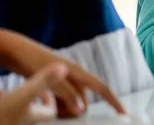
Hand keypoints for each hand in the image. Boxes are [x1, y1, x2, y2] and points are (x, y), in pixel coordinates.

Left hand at [0, 30, 124, 117]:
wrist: (17, 51)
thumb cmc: (33, 61)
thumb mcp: (50, 79)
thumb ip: (67, 94)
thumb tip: (81, 109)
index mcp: (78, 72)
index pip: (102, 88)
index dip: (114, 100)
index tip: (123, 113)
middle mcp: (75, 74)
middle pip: (84, 98)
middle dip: (76, 110)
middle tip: (57, 115)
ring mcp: (65, 77)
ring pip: (72, 99)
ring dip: (64, 108)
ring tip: (47, 111)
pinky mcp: (55, 80)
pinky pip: (62, 97)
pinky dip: (56, 104)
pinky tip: (44, 105)